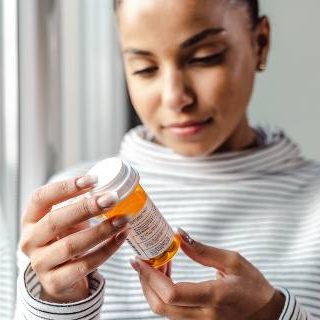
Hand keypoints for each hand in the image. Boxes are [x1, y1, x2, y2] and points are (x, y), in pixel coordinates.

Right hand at [20, 175, 129, 302]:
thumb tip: (108, 190)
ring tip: (123, 219)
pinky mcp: (55, 282)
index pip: (40, 198)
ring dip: (101, 230)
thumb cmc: (66, 239)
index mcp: (31, 220)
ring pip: (71, 245)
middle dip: (86, 208)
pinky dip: (107, 250)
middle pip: (55, 221)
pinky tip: (121, 237)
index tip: (93, 180)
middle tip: (112, 198)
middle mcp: (30, 241)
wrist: (61, 277)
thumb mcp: (67, 220)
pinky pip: (85, 265)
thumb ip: (80, 206)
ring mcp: (40, 264)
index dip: (66, 187)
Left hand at [130, 228, 284, 319]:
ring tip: (157, 265)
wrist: (268, 313)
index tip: (139, 260)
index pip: (172, 293)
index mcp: (214, 297)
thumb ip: (202, 250)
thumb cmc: (253, 286)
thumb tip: (178, 234)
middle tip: (142, 261)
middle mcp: (204, 317)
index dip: (150, 277)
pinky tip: (166, 278)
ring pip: (163, 311)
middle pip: (160, 306)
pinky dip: (162, 295)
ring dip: (152, 288)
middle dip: (145, 282)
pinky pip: (172, 313)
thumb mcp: (232, 261)